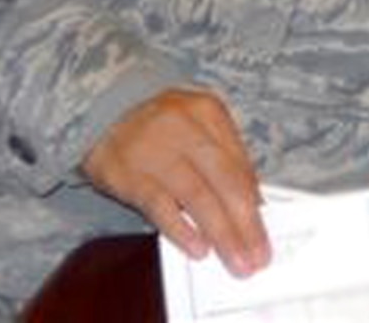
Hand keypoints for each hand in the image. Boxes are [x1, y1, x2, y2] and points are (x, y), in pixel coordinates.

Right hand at [82, 87, 268, 277]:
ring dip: (220, 233)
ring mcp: (154, 150)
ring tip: (235, 258)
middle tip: (257, 255)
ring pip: (197, 196)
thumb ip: (223, 158)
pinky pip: (159, 206)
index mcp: (208, 111)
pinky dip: (181, 229)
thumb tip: (251, 203)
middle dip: (245, 223)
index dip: (255, 201)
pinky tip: (198, 249)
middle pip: (225, 180)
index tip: (266, 229)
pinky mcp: (127, 173)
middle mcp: (185, 127)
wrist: (102, 111)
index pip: (239, 163)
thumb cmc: (161, 126)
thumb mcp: (197, 126)